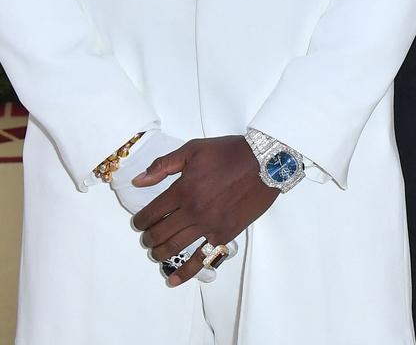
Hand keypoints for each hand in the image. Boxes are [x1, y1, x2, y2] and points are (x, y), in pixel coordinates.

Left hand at [132, 136, 278, 285]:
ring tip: (155, 253)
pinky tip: (173, 279)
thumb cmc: (228, 153)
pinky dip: (185, 272)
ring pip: (175, 247)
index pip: (152, 212)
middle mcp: (192, 211)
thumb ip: (163, 165)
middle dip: (149, 238)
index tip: (138, 223)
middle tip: (146, 238)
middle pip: (161, 233)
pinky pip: (201, 259)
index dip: (140, 221)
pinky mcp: (224, 235)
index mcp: (182, 190)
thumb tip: (139, 181)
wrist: (263, 162)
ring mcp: (208, 225)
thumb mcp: (193, 150)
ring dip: (160, 253)